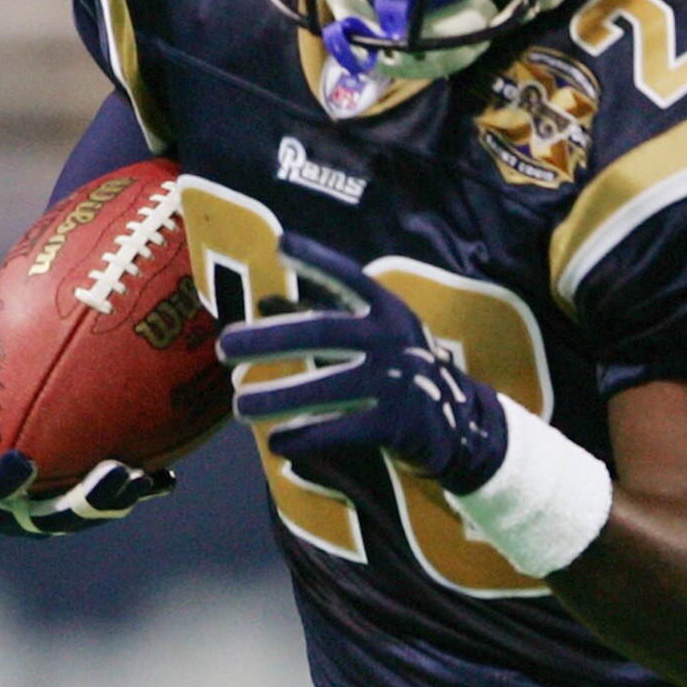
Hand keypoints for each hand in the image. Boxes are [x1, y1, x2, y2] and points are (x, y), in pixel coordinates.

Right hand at [0, 351, 173, 538]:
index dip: (0, 482)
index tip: (26, 463)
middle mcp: (8, 508)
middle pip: (46, 516)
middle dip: (85, 502)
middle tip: (118, 473)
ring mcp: (43, 514)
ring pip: (82, 517)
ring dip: (115, 501)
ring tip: (146, 478)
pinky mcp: (74, 509)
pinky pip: (106, 506)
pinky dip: (135, 492)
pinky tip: (164, 479)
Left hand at [218, 232, 506, 490]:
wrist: (460, 425)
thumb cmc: (401, 372)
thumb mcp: (377, 336)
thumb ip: (328, 318)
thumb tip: (264, 304)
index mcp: (388, 311)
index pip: (349, 278)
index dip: (317, 260)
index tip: (281, 245)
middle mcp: (393, 340)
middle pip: (323, 334)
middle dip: (270, 339)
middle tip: (226, 346)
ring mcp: (397, 382)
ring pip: (327, 388)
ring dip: (278, 397)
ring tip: (240, 406)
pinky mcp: (397, 424)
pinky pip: (342, 430)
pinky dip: (307, 437)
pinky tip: (277, 441)